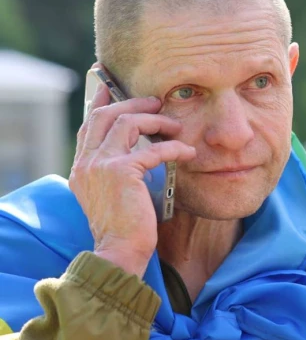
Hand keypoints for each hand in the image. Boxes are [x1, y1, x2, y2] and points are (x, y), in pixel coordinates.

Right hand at [69, 64, 195, 276]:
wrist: (118, 253)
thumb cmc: (122, 226)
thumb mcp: (111, 194)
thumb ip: (115, 171)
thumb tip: (136, 153)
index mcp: (82, 167)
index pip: (88, 125)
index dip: (100, 103)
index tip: (109, 86)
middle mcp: (87, 162)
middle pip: (106, 115)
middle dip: (132, 103)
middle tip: (155, 100)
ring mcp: (101, 165)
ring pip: (127, 123)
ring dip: (155, 120)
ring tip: (175, 125)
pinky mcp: (122, 172)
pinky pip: (153, 149)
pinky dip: (174, 147)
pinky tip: (188, 151)